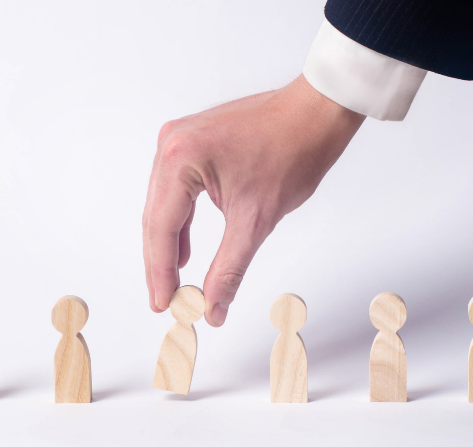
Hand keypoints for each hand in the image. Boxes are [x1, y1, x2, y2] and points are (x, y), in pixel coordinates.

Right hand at [143, 74, 364, 325]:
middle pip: (156, 217)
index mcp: (180, 158)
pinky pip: (177, 190)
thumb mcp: (257, 219)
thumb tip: (213, 306)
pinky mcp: (191, 142)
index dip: (160, 272)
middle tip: (165, 300)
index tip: (163, 303)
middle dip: (161, 262)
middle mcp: (171, 144)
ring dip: (170, 244)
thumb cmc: (293, 150)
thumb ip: (229, 268)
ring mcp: (179, 139)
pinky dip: (182, 222)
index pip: (161, 227)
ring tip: (174, 282)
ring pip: (164, 205)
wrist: (317, 113)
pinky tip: (185, 248)